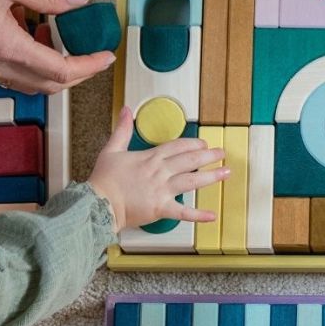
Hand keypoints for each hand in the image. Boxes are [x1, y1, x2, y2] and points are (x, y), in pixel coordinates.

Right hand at [0, 0, 114, 94]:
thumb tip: (77, 3)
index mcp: (9, 48)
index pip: (62, 71)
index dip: (90, 66)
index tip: (106, 57)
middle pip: (50, 85)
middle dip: (78, 74)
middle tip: (93, 57)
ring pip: (31, 84)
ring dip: (53, 72)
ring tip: (60, 42)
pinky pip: (12, 76)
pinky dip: (31, 66)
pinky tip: (33, 39)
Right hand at [88, 108, 227, 230]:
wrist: (98, 203)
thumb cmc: (104, 180)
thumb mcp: (111, 150)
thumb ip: (122, 130)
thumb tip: (126, 110)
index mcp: (150, 158)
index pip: (177, 146)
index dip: (193, 144)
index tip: (204, 143)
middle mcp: (160, 172)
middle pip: (190, 160)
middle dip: (209, 156)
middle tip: (222, 153)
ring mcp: (162, 190)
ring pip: (192, 181)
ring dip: (211, 176)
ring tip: (226, 173)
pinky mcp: (161, 208)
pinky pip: (183, 212)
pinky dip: (198, 215)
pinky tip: (212, 215)